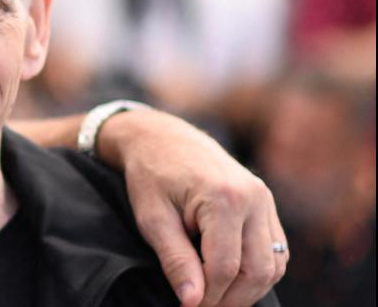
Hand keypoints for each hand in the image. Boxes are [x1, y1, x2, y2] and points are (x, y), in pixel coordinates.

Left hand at [98, 108, 285, 306]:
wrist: (162, 138)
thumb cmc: (151, 176)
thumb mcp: (152, 219)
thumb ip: (175, 261)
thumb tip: (192, 302)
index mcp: (224, 198)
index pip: (225, 267)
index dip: (208, 296)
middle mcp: (254, 198)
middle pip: (257, 271)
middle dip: (231, 299)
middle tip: (201, 306)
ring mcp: (265, 200)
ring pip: (273, 264)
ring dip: (248, 289)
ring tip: (214, 297)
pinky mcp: (267, 204)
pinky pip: (276, 250)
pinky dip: (258, 270)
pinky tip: (230, 278)